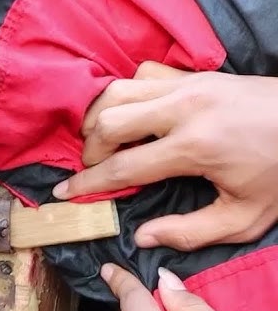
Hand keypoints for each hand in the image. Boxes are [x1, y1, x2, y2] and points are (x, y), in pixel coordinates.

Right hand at [53, 62, 277, 250]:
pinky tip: (132, 116)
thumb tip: (142, 237)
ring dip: (100, 118)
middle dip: (91, 149)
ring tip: (103, 142)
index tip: (64, 193)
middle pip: (109, 121)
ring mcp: (189, 84)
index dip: (88, 184)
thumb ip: (191, 232)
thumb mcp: (246, 217)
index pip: (123, 167)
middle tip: (95, 169)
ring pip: (118, 91)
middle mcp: (185, 108)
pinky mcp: (196, 73)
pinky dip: (126, 95)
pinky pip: (141, 75)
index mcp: (195, 147)